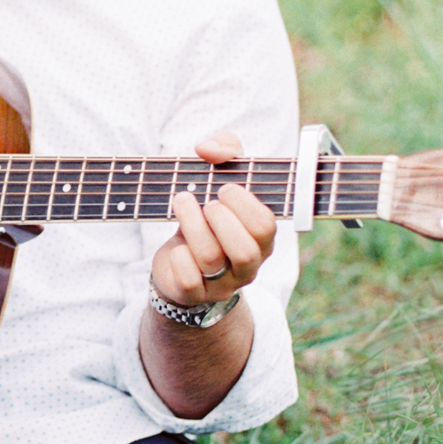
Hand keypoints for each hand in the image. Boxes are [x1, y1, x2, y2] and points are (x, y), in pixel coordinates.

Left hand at [151, 130, 277, 307]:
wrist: (178, 259)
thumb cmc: (208, 213)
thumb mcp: (221, 176)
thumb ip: (225, 151)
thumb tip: (207, 149)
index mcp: (262, 239)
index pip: (266, 227)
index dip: (245, 205)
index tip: (224, 188)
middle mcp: (248, 265)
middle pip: (244, 250)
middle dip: (221, 220)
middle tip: (207, 202)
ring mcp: (222, 284)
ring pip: (212, 260)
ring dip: (192, 225)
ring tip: (181, 202)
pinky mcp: (194, 294)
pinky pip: (189, 281)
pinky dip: (179, 258)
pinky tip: (176, 245)